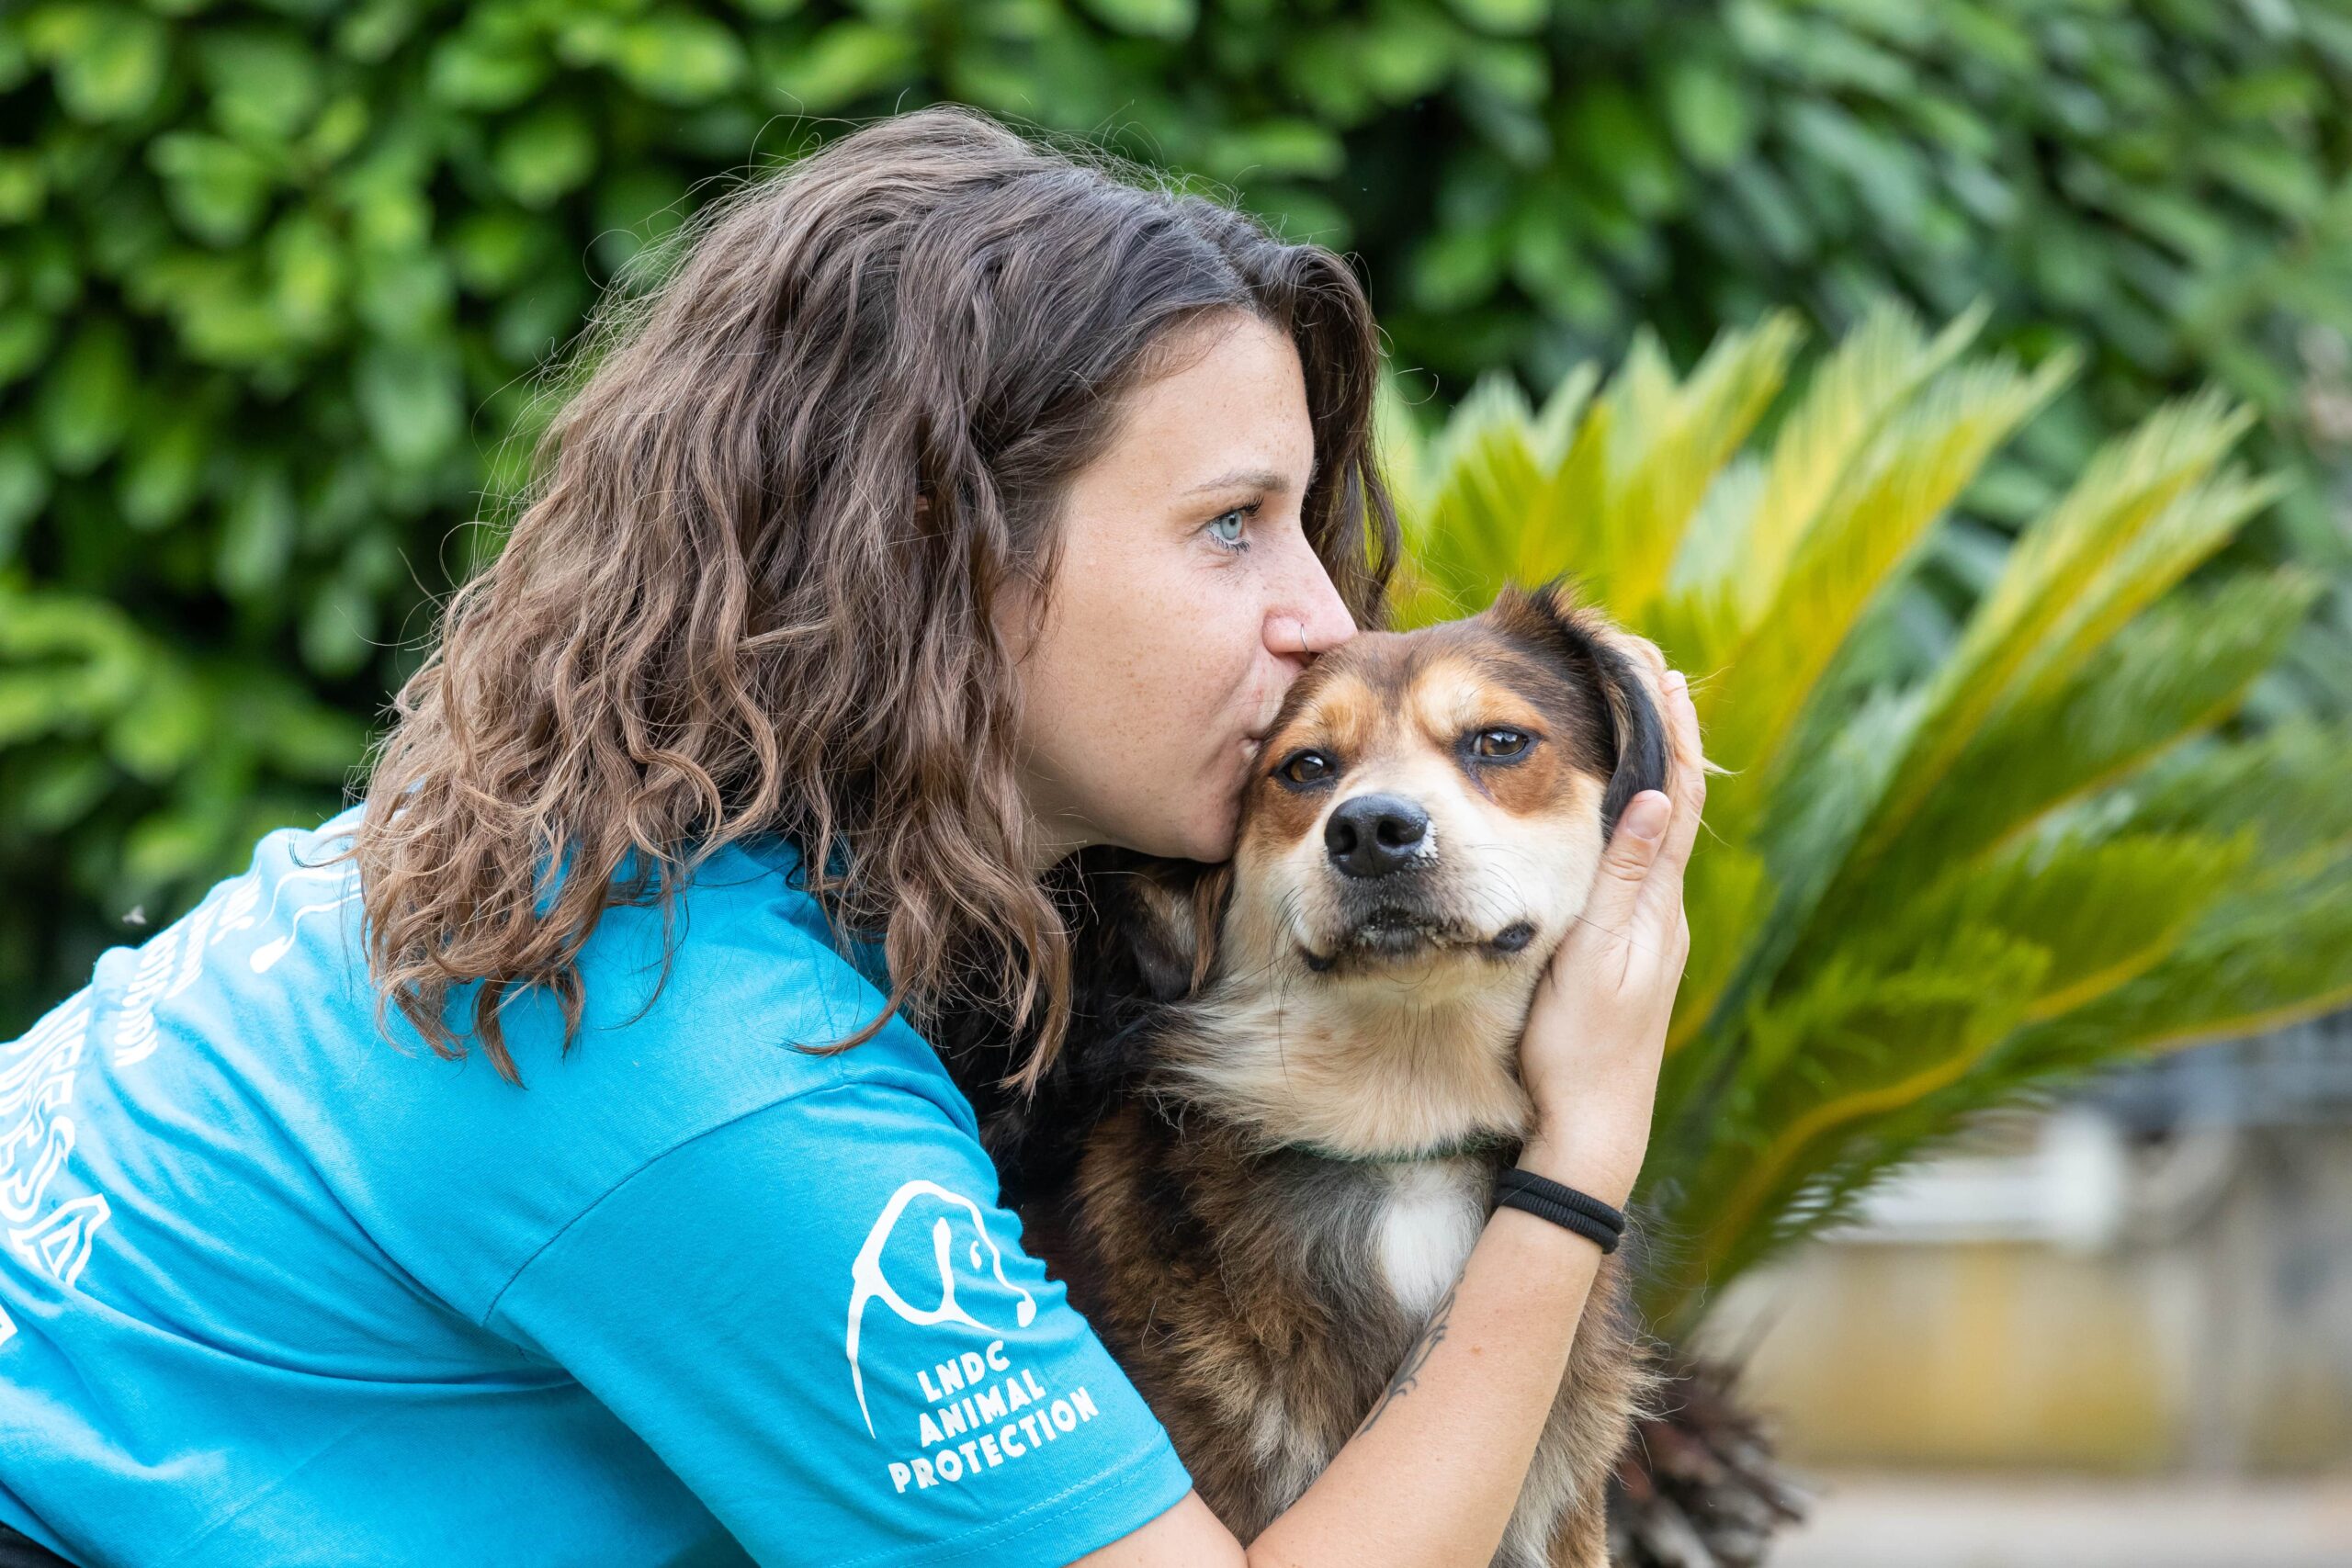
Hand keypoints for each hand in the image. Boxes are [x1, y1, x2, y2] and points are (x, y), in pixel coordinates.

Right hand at [1517, 660, 1707, 1208]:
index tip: (1662, 670)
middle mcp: (1663, 912)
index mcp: (1657, 906)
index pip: (1676, 798)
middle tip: (1654, 669)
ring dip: (1655, 767)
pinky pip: (1641, 862)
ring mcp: (1650, 933)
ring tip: (1644, 716)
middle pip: (1677, 803)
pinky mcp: (1630, 953)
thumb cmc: (1578, 1052)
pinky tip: (1624, 810)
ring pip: (1661, 831)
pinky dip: (1636, 814)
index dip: (1672, 731)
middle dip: (1667, 733)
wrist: (1591, 1130)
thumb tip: (1658, 796)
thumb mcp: (1593, 959)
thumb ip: (1623, 878)